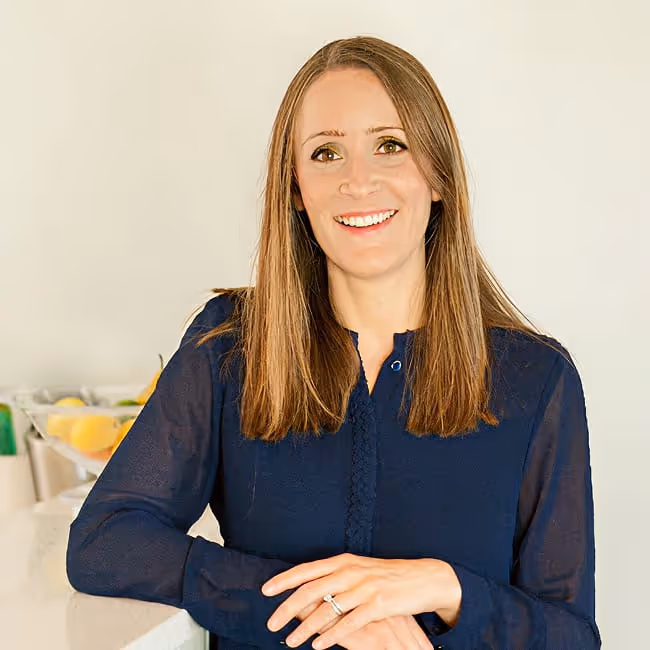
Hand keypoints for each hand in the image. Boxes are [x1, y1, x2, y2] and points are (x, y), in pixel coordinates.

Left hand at [262, 553, 460, 648]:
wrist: (423, 578)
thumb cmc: (388, 576)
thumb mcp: (359, 570)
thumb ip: (336, 576)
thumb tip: (309, 587)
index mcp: (344, 561)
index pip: (307, 570)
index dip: (285, 580)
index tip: (266, 590)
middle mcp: (350, 571)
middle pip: (311, 590)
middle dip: (288, 608)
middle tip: (272, 624)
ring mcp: (364, 588)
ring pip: (326, 610)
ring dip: (305, 628)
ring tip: (291, 641)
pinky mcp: (377, 605)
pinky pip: (349, 623)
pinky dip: (331, 635)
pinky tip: (319, 645)